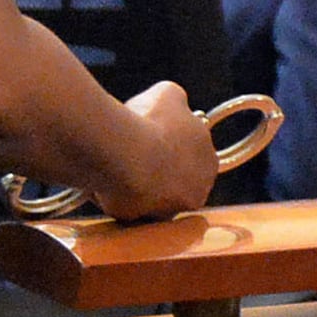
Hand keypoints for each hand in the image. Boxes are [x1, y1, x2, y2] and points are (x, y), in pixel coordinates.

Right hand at [99, 80, 217, 220]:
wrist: (125, 155)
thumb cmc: (150, 122)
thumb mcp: (168, 93)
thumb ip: (176, 100)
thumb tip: (174, 101)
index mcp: (208, 160)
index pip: (192, 155)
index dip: (171, 144)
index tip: (153, 134)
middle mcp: (197, 190)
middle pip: (174, 179)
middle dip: (157, 167)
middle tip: (133, 150)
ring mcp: (169, 210)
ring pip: (152, 196)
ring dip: (138, 183)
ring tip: (116, 165)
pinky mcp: (142, 222)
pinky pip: (129, 208)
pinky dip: (119, 196)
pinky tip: (108, 179)